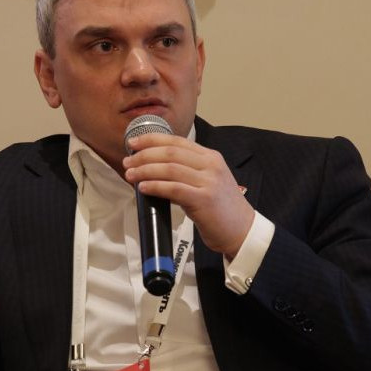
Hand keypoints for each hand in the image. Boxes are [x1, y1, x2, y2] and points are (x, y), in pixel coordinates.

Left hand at [123, 133, 254, 257]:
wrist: (242, 230)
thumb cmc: (221, 209)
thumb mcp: (208, 181)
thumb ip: (187, 171)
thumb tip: (154, 168)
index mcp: (211, 157)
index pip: (177, 141)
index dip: (152, 139)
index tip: (133, 142)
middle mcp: (211, 165)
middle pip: (170, 152)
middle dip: (144, 155)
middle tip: (128, 161)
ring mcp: (209, 182)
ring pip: (169, 168)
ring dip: (145, 170)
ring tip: (131, 174)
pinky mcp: (204, 200)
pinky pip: (174, 189)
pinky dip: (155, 186)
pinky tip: (143, 188)